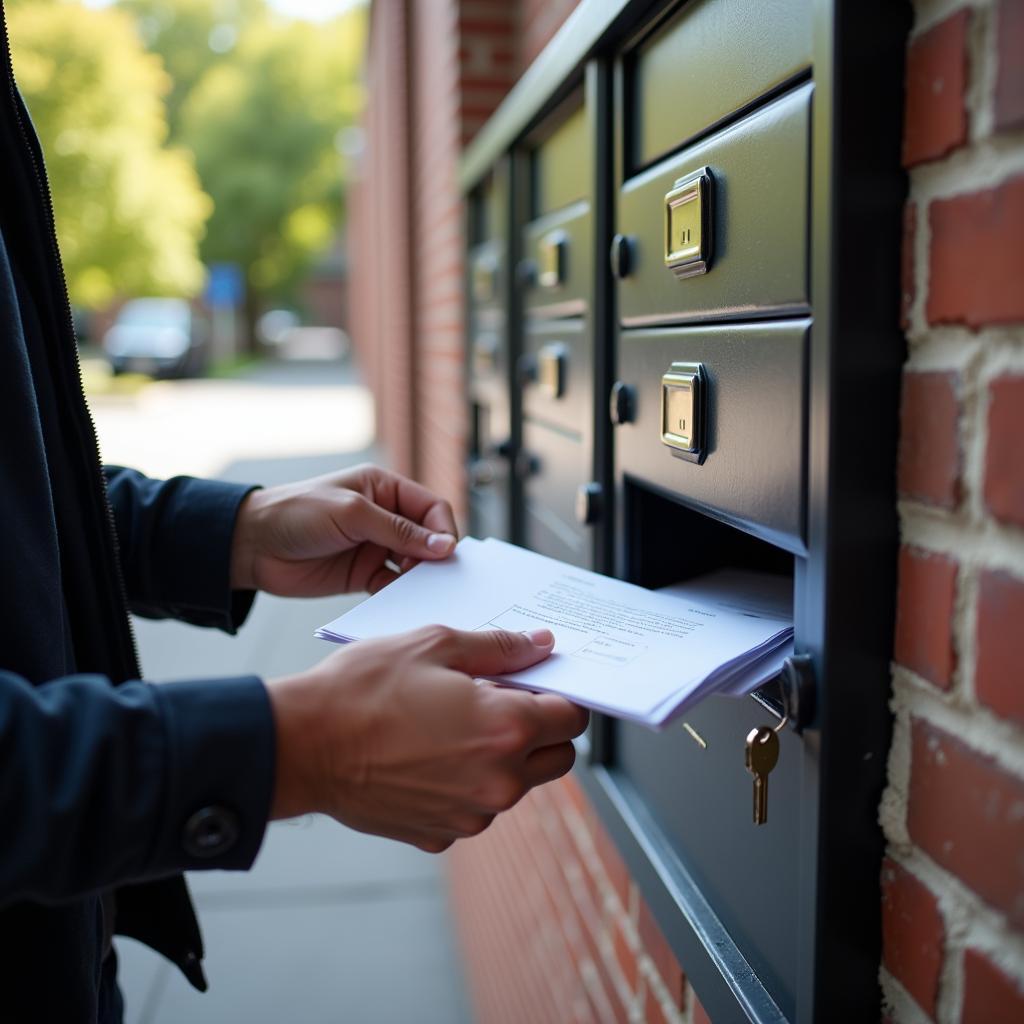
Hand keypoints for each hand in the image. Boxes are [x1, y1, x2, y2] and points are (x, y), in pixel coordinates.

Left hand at [230, 464, 457, 595]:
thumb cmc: (297, 513)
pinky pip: (393, 586)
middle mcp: (385, 517)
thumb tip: (444, 546)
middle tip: (438, 578)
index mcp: (385, 489)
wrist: (251, 545)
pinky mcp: (364, 575)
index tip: (447, 554)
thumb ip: (399, 531)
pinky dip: (401, 595)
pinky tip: (403, 605)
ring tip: (423, 593)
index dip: (443, 530)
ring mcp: (375, 547)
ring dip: (421, 578)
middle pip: (428, 538)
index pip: (431, 508)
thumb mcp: (352, 514)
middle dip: (436, 557)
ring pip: (414, 564)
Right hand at [266, 626, 588, 851]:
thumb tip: (540, 646)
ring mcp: (471, 815)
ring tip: (449, 726)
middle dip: (539, 730)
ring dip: (501, 758)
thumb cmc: (362, 689)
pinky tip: (426, 756)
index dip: (558, 695)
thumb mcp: (434, 645)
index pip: (572, 718)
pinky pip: (473, 807)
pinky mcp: (440, 835)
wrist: (302, 745)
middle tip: (497, 703)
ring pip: (515, 785)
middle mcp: (499, 782)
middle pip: (557, 758)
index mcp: (506, 730)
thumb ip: (499, 648)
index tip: (534, 686)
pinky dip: (464, 785)